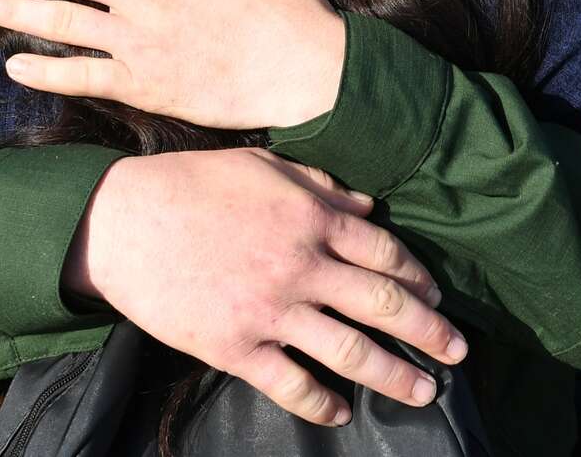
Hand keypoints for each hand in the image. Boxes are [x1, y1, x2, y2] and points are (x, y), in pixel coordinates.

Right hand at [67, 147, 465, 425]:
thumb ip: (320, 185)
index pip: (385, 252)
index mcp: (312, 217)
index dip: (418, 278)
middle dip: (430, 332)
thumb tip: (366, 205)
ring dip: (396, 375)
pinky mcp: (236, 346)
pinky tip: (342, 412)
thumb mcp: (262, 168)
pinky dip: (323, 402)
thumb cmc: (191, 185)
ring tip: (425, 392)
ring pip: (351, 351)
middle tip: (459, 353)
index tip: (438, 297)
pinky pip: (291, 383)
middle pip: (384, 304)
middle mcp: (302, 265)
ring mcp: (271, 310)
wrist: (121, 224)